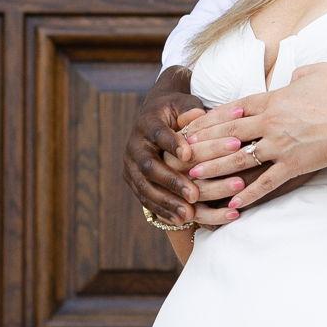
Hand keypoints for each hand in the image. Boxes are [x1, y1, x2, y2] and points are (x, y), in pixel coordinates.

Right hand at [124, 82, 205, 224]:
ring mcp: (130, 166)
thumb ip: (190, 110)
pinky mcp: (133, 182)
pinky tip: (180, 222)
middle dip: (172, 182)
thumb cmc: (177, 112)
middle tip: (194, 195)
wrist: (154, 119)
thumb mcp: (183, 104)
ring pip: (145, 187)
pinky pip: (145, 199)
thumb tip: (196, 114)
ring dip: (167, 203)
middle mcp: (134, 146)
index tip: (188, 155)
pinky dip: (162, 211)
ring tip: (188, 215)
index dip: (171, 143)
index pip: (157, 133)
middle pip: (149, 166)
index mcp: (147, 123)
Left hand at [185, 63, 326, 218]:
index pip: (232, 109)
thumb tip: (292, 75)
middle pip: (227, 134)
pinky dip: (249, 193)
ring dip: (215, 168)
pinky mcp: (292, 165)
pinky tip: (233, 202)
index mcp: (273, 99)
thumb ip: (299, 73)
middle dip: (201, 143)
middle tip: (179, 152)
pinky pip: (266, 182)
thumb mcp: (318, 72)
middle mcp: (271, 122)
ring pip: (239, 158)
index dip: (208, 118)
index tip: (188, 124)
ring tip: (194, 176)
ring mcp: (280, 145)